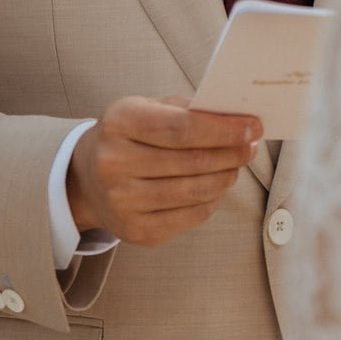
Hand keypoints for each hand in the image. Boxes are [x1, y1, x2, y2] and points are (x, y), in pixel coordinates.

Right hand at [66, 96, 261, 247]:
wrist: (87, 178)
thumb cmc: (130, 135)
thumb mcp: (148, 108)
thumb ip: (188, 109)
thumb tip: (237, 119)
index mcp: (119, 123)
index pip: (181, 128)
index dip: (223, 129)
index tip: (253, 126)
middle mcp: (115, 163)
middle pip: (191, 161)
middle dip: (231, 152)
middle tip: (252, 145)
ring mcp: (122, 202)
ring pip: (194, 191)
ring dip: (226, 176)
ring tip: (237, 164)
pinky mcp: (135, 231)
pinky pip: (189, 216)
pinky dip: (212, 200)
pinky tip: (218, 185)